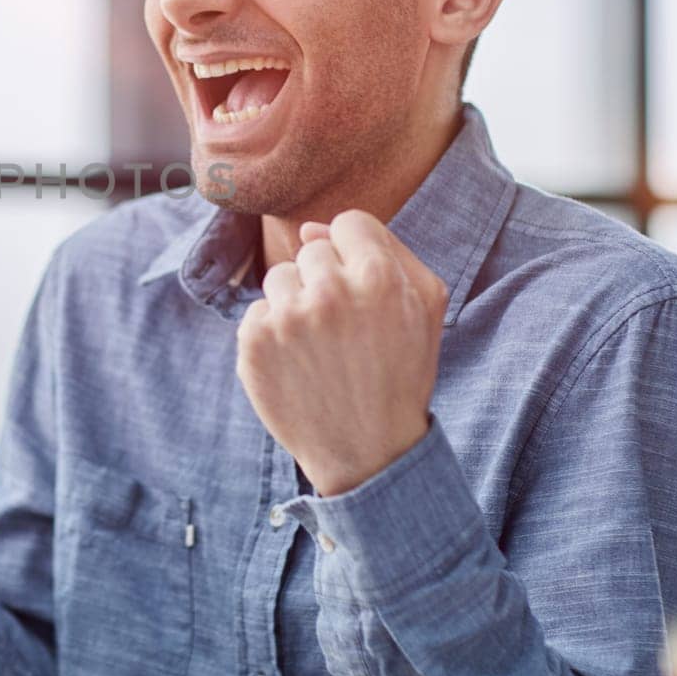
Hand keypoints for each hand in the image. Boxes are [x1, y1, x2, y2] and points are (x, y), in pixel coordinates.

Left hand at [234, 209, 448, 495]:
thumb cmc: (400, 372)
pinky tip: (298, 364)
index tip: (362, 289)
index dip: (356, 255)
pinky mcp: (253, 343)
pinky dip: (272, 335)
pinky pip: (257, 312)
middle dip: (326, 281)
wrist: (368, 451)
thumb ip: (384, 247)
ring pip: (279, 277)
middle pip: (311, 250)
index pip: (348, 224)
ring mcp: (286, 318)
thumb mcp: (423, 305)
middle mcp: (329, 292)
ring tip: (321, 347)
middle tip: (345, 329)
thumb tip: (310, 227)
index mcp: (379, 276)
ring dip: (295, 304)